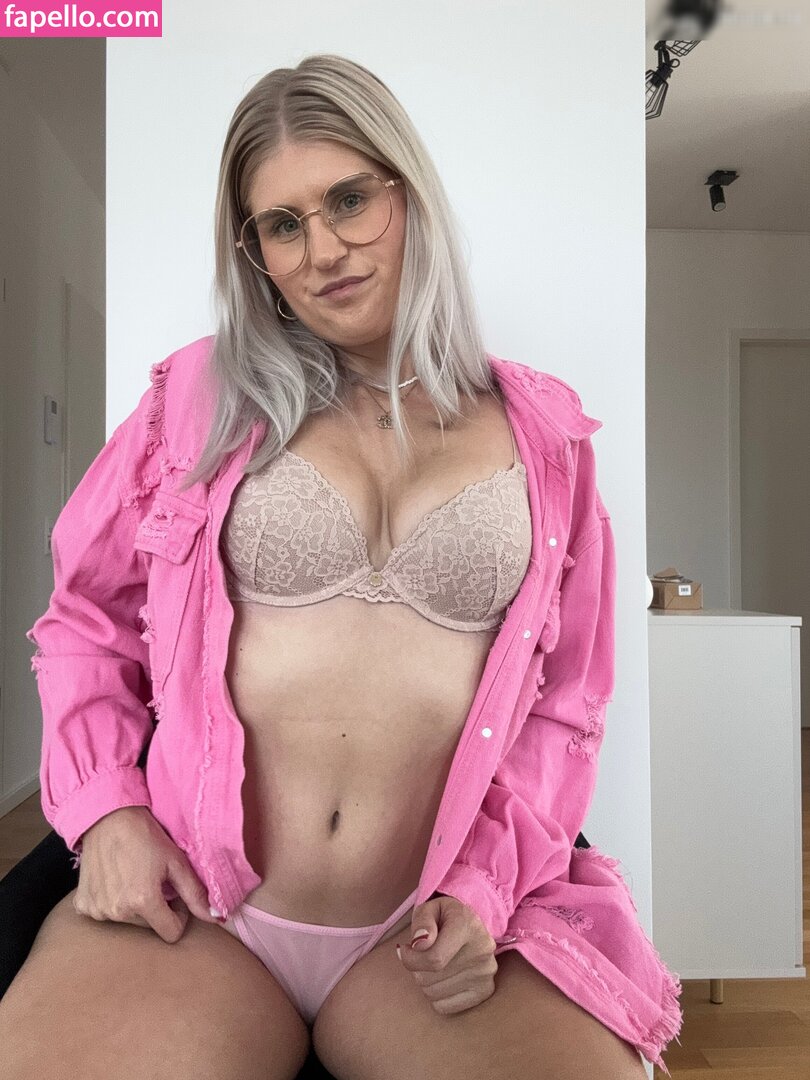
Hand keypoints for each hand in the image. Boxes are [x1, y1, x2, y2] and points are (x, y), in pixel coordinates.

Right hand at [74, 805, 221, 942]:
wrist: (107, 818)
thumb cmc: (145, 835)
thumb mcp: (176, 861)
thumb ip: (196, 893)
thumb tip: (217, 917)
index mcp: (143, 902)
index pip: (171, 933)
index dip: (179, 916)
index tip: (175, 896)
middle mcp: (118, 912)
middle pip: (149, 927)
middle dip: (156, 908)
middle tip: (153, 880)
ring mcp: (98, 910)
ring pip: (128, 921)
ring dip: (134, 905)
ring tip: (133, 876)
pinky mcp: (83, 906)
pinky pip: (104, 914)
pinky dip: (112, 901)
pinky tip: (114, 879)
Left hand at [396, 894, 497, 1014]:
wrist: (470, 924)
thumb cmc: (444, 917)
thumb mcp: (429, 908)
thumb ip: (422, 922)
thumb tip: (419, 944)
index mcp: (468, 925)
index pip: (433, 958)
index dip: (411, 959)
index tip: (406, 949)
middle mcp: (482, 950)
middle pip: (430, 978)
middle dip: (416, 968)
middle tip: (420, 955)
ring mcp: (486, 973)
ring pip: (433, 994)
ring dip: (425, 981)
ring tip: (432, 964)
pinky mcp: (485, 990)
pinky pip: (444, 1007)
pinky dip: (436, 996)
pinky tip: (442, 978)